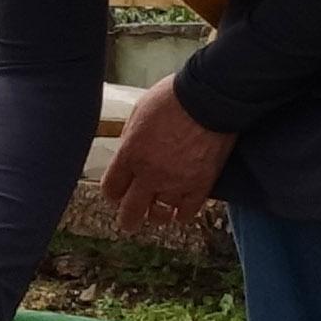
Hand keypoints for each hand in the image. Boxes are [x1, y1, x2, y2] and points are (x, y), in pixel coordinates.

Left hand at [98, 74, 235, 230]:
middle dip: (128, 219)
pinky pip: (187, 213)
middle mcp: (150, 174)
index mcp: (130, 154)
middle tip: (130, 222)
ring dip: (157, 215)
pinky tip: (180, 210)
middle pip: (131, 212)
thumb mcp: (139, 112)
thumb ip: (131, 138)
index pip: (111, 189)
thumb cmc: (173, 98)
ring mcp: (176, 183)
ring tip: (158, 213)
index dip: (113, 194)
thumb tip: (128, 151)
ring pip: (160, 215)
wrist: (209, 98)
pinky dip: (182, 214)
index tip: (117, 194)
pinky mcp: (201, 186)